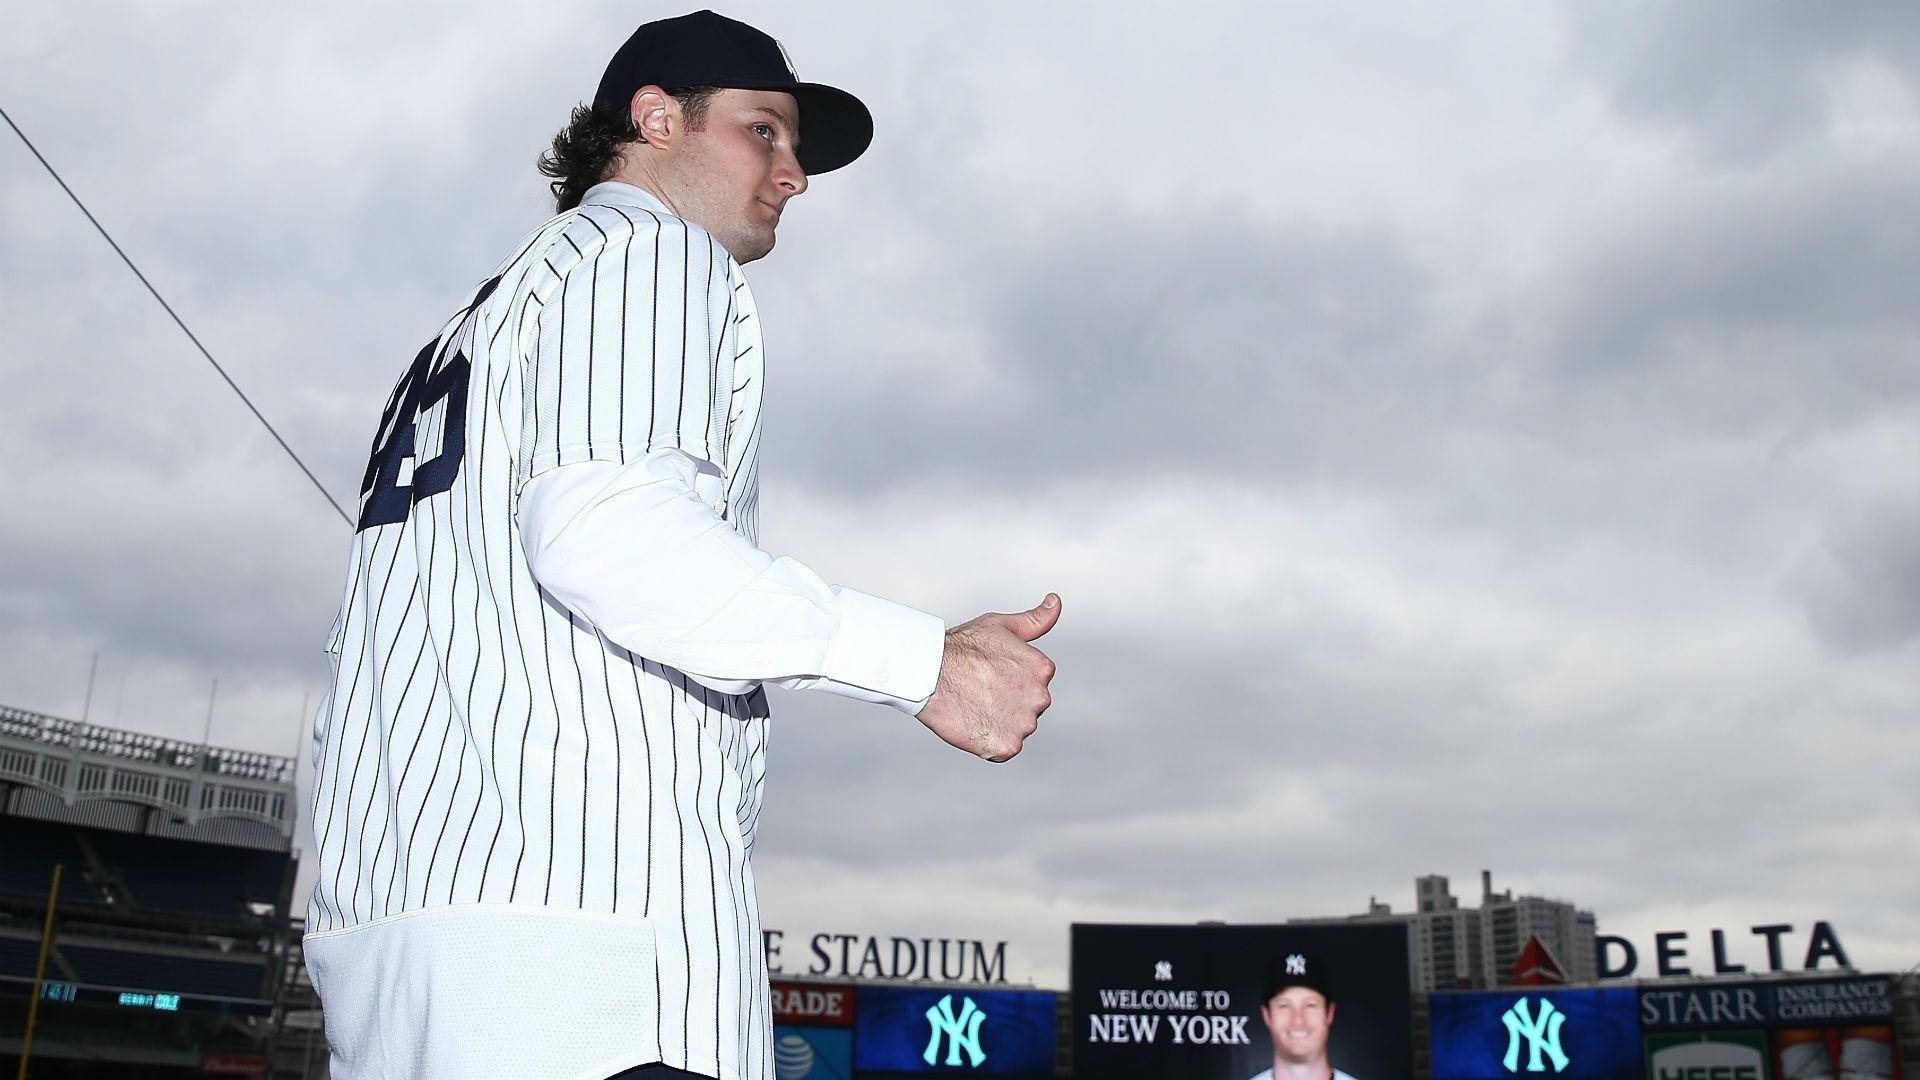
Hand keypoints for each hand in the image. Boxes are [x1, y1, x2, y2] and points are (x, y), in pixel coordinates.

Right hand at [916, 594, 1060, 761]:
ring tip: (973, 705)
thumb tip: (1056, 601)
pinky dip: (989, 741)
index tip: (987, 674)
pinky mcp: (1007, 746)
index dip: (1007, 680)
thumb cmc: (961, 646)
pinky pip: (1003, 748)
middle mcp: (1040, 698)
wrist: (928, 671)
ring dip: (997, 722)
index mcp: (1043, 669)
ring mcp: (1025, 724)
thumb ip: (1035, 620)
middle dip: (1006, 702)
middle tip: (978, 690)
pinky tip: (973, 722)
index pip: (1033, 683)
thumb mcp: (1002, 625)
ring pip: (1016, 728)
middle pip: (1027, 707)